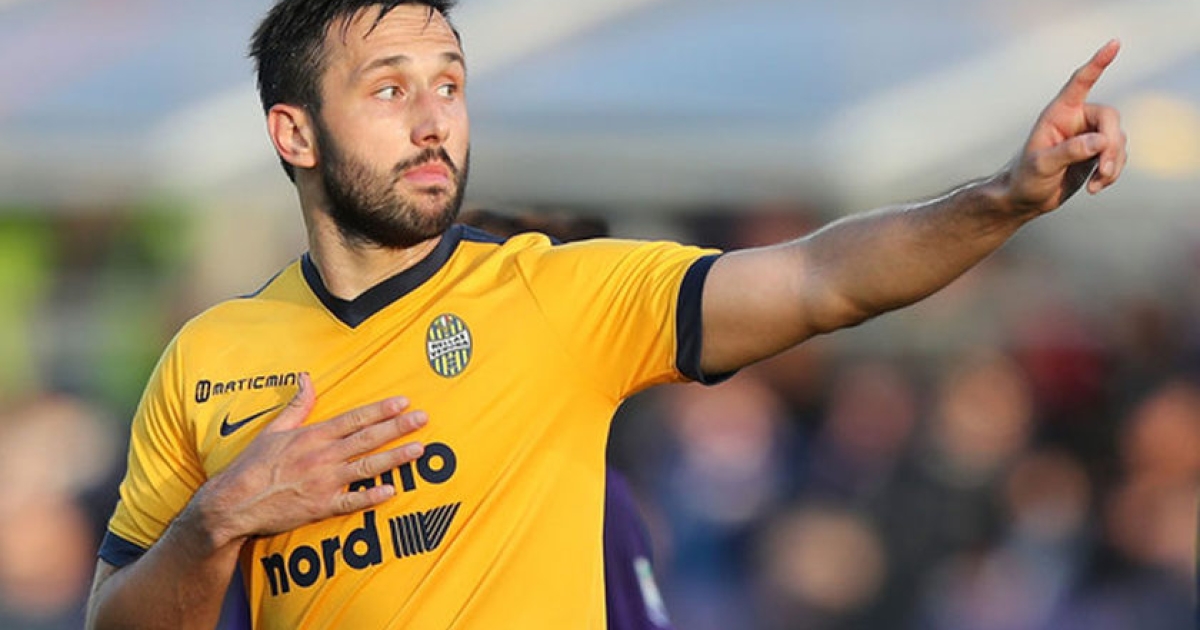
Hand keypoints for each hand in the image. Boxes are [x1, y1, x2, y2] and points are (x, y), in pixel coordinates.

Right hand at [191, 373, 426, 545]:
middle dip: (398, 427)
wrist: (233, 502)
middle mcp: (322, 456)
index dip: (381, 410)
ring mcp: (323, 482)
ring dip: (395, 458)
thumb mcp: (273, 430)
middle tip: (423, 418)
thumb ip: (297, 405)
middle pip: (367, 439)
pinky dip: (372, 497)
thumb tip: (306, 378)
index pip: (354, 419)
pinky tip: (392, 491)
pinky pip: (352, 502)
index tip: (402, 402)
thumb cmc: (252, 466)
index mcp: (313, 436)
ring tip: (418, 448)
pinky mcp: (320, 506)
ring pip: (367, 467)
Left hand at [1002, 39, 1127, 215]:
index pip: (1080, 83)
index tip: (1114, 43)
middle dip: (1111, 145)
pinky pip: (1118, 156)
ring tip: (1095, 185)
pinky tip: (1095, 189)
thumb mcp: (1041, 165)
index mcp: (1058, 113)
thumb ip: (1068, 151)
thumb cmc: (1025, 178)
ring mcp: (1089, 135)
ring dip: (1113, 164)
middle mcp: (1076, 119)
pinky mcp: (1097, 153)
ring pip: (1118, 140)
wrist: (1025, 198)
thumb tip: (1100, 141)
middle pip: (1110, 118)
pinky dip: (1112, 173)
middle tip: (1104, 170)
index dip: (1097, 63)